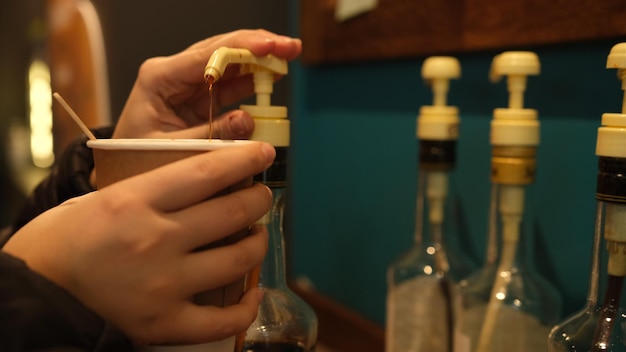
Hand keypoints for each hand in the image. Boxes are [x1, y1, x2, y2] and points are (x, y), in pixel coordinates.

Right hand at [3, 142, 275, 344]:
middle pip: (232, 211)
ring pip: (238, 259)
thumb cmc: (67, 238)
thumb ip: (158, 188)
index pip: (208, 170)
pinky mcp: (164, 322)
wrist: (36, 290)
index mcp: (136, 200)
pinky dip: (246, 306)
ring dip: (257, 243)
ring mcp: (163, 283)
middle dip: (258, 200)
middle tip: (261, 196)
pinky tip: (251, 293)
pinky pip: (223, 318)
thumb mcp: (107, 196)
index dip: (246, 159)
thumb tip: (212, 180)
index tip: (263, 153)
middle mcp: (155, 239)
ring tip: (256, 236)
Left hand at [113, 29, 301, 139]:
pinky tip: (274, 74)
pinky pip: (233, 82)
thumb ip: (210, 135)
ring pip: (232, 61)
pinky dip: (254, 78)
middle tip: (289, 47)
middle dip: (259, 45)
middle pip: (224, 49)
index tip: (270, 48)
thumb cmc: (135, 157)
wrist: (124, 169)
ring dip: (261, 58)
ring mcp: (190, 82)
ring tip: (288, 55)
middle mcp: (176, 72)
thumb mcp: (169, 149)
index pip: (209, 54)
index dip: (243, 48)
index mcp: (161, 77)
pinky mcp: (202, 95)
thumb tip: (248, 121)